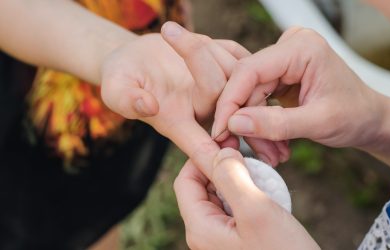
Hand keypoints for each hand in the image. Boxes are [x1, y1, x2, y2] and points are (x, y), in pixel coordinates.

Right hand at [101, 24, 248, 175]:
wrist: (137, 58)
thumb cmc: (123, 78)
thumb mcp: (114, 89)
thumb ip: (126, 100)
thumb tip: (148, 106)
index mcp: (178, 124)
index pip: (201, 148)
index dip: (216, 160)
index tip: (228, 161)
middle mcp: (204, 112)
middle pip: (222, 91)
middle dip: (197, 54)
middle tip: (167, 31)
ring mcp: (220, 92)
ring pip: (235, 70)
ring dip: (205, 44)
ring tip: (174, 36)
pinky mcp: (228, 71)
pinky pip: (240, 56)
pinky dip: (220, 43)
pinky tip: (196, 40)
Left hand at [174, 147, 319, 249]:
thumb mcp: (256, 210)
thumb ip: (232, 176)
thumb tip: (220, 152)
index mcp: (200, 227)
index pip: (186, 181)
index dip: (202, 157)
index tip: (227, 143)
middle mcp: (205, 233)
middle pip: (202, 187)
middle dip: (223, 168)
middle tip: (248, 156)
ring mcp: (221, 237)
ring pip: (220, 195)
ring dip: (239, 180)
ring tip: (262, 174)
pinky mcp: (238, 239)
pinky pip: (236, 208)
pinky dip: (248, 194)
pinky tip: (267, 192)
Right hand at [212, 27, 389, 161]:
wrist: (368, 119)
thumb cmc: (354, 115)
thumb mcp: (317, 122)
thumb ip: (275, 124)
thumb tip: (234, 123)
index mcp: (301, 48)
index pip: (249, 71)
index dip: (230, 102)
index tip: (220, 131)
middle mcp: (288, 48)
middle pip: (246, 85)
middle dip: (246, 122)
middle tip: (253, 152)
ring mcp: (282, 60)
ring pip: (249, 96)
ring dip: (256, 129)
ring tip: (272, 154)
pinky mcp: (279, 75)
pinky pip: (257, 100)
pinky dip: (262, 125)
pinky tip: (274, 144)